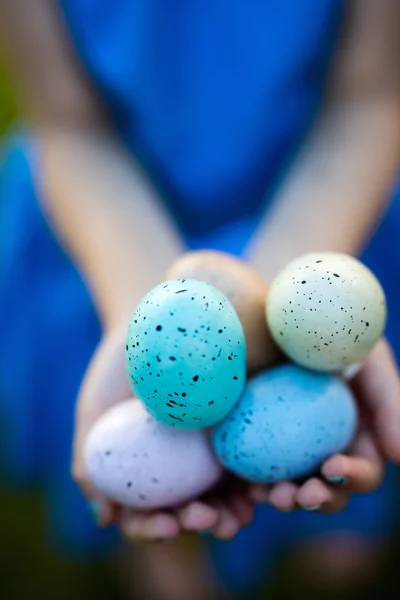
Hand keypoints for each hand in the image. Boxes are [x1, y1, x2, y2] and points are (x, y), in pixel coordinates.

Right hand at [72, 325, 253, 541]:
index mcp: (144, 475)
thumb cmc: (114, 370)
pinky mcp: (238, 427)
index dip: (154, 528)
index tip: (167, 526)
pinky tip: (265, 482)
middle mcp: (179, 471)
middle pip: (191, 509)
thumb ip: (89, 464)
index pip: (147, 516)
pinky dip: (258, 476)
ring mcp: (210, 451)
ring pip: (225, 492)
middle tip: (210, 519)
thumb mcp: (94, 412)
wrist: (148, 323)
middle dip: (202, 522)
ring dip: (234, 509)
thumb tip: (105, 519)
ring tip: (240, 514)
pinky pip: (250, 457)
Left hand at [249, 338, 399, 512]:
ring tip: (269, 495)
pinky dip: (253, 483)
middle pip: (329, 489)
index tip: (332, 466)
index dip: (353, 476)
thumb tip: (399, 457)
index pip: (363, 469)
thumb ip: (389, 402)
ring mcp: (291, 446)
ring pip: (292, 487)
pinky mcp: (256, 440)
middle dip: (318, 498)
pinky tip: (245, 484)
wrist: (281, 314)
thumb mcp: (367, 357)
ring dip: (285, 498)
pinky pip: (256, 470)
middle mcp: (326, 446)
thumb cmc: (332, 331)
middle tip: (299, 495)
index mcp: (358, 433)